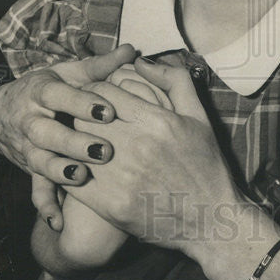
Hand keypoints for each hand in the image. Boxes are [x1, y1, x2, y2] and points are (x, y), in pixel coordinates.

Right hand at [0, 45, 136, 227]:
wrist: (7, 111)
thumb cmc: (53, 89)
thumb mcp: (72, 74)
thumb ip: (102, 66)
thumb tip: (132, 49)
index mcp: (43, 93)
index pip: (61, 96)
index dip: (83, 104)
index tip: (109, 111)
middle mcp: (31, 120)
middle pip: (47, 132)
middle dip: (73, 141)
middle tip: (104, 150)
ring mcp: (28, 147)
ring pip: (40, 161)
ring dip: (59, 171)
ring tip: (82, 178)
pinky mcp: (30, 168)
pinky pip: (35, 189)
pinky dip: (46, 205)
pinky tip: (58, 221)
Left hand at [69, 59, 244, 252]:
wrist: (209, 218)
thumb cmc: (205, 165)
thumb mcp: (199, 116)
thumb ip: (174, 81)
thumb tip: (141, 61)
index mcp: (157, 121)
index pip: (104, 92)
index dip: (94, 90)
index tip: (95, 95)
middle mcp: (136, 146)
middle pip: (84, 116)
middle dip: (79, 112)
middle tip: (81, 115)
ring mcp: (121, 178)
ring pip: (75, 146)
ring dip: (73, 140)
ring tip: (78, 139)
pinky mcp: (110, 205)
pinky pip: (74, 178)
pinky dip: (70, 169)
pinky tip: (77, 166)